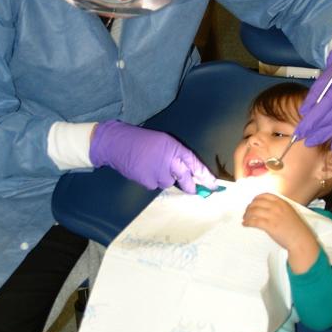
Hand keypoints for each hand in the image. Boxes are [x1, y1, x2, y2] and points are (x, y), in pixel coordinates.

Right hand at [89, 120, 216, 193]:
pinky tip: (144, 171)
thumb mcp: (163, 142)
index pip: (194, 164)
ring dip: (164, 179)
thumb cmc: (141, 141)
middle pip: (186, 179)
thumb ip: (176, 156)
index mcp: (175, 148)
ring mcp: (159, 173)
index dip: (205, 175)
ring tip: (152, 167)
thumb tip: (190, 173)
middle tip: (194, 190)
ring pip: (169, 183)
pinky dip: (151, 181)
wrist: (118, 143)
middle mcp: (170, 161)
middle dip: (191, 186)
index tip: (214, 185)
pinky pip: (155, 186)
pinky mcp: (148, 182)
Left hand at [242, 193, 318, 272]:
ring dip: (247, 215)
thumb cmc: (296, 228)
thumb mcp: (289, 212)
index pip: (264, 195)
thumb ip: (279, 208)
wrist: (300, 239)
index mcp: (282, 202)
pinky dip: (247, 222)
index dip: (256, 198)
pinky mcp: (269, 226)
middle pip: (257, 203)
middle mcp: (277, 207)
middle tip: (246, 212)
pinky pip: (254, 221)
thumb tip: (267, 208)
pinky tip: (245, 224)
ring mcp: (273, 216)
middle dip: (249, 207)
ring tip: (245, 219)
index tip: (252, 202)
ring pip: (254, 211)